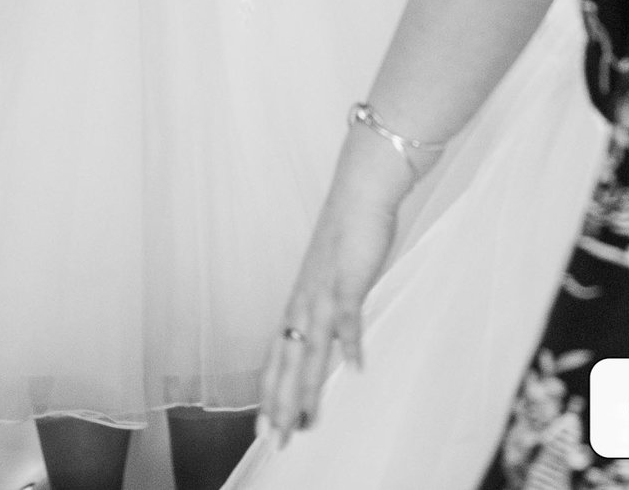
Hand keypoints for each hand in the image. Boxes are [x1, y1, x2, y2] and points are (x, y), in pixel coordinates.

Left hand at [256, 131, 420, 441]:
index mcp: (300, 301)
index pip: (279, 355)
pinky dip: (350, 343)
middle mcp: (305, 300)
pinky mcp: (349, 278)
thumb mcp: (334, 276)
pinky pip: (348, 316)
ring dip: (306, 387)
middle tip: (276, 439)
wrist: (361, 188)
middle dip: (281, 403)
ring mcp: (325, 291)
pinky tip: (354, 369)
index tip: (266, 425)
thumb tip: (335, 337)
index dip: (272, 391)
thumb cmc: (349, 231)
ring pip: (310, 349)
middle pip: (287, 361)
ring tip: (302, 422)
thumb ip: (332, 309)